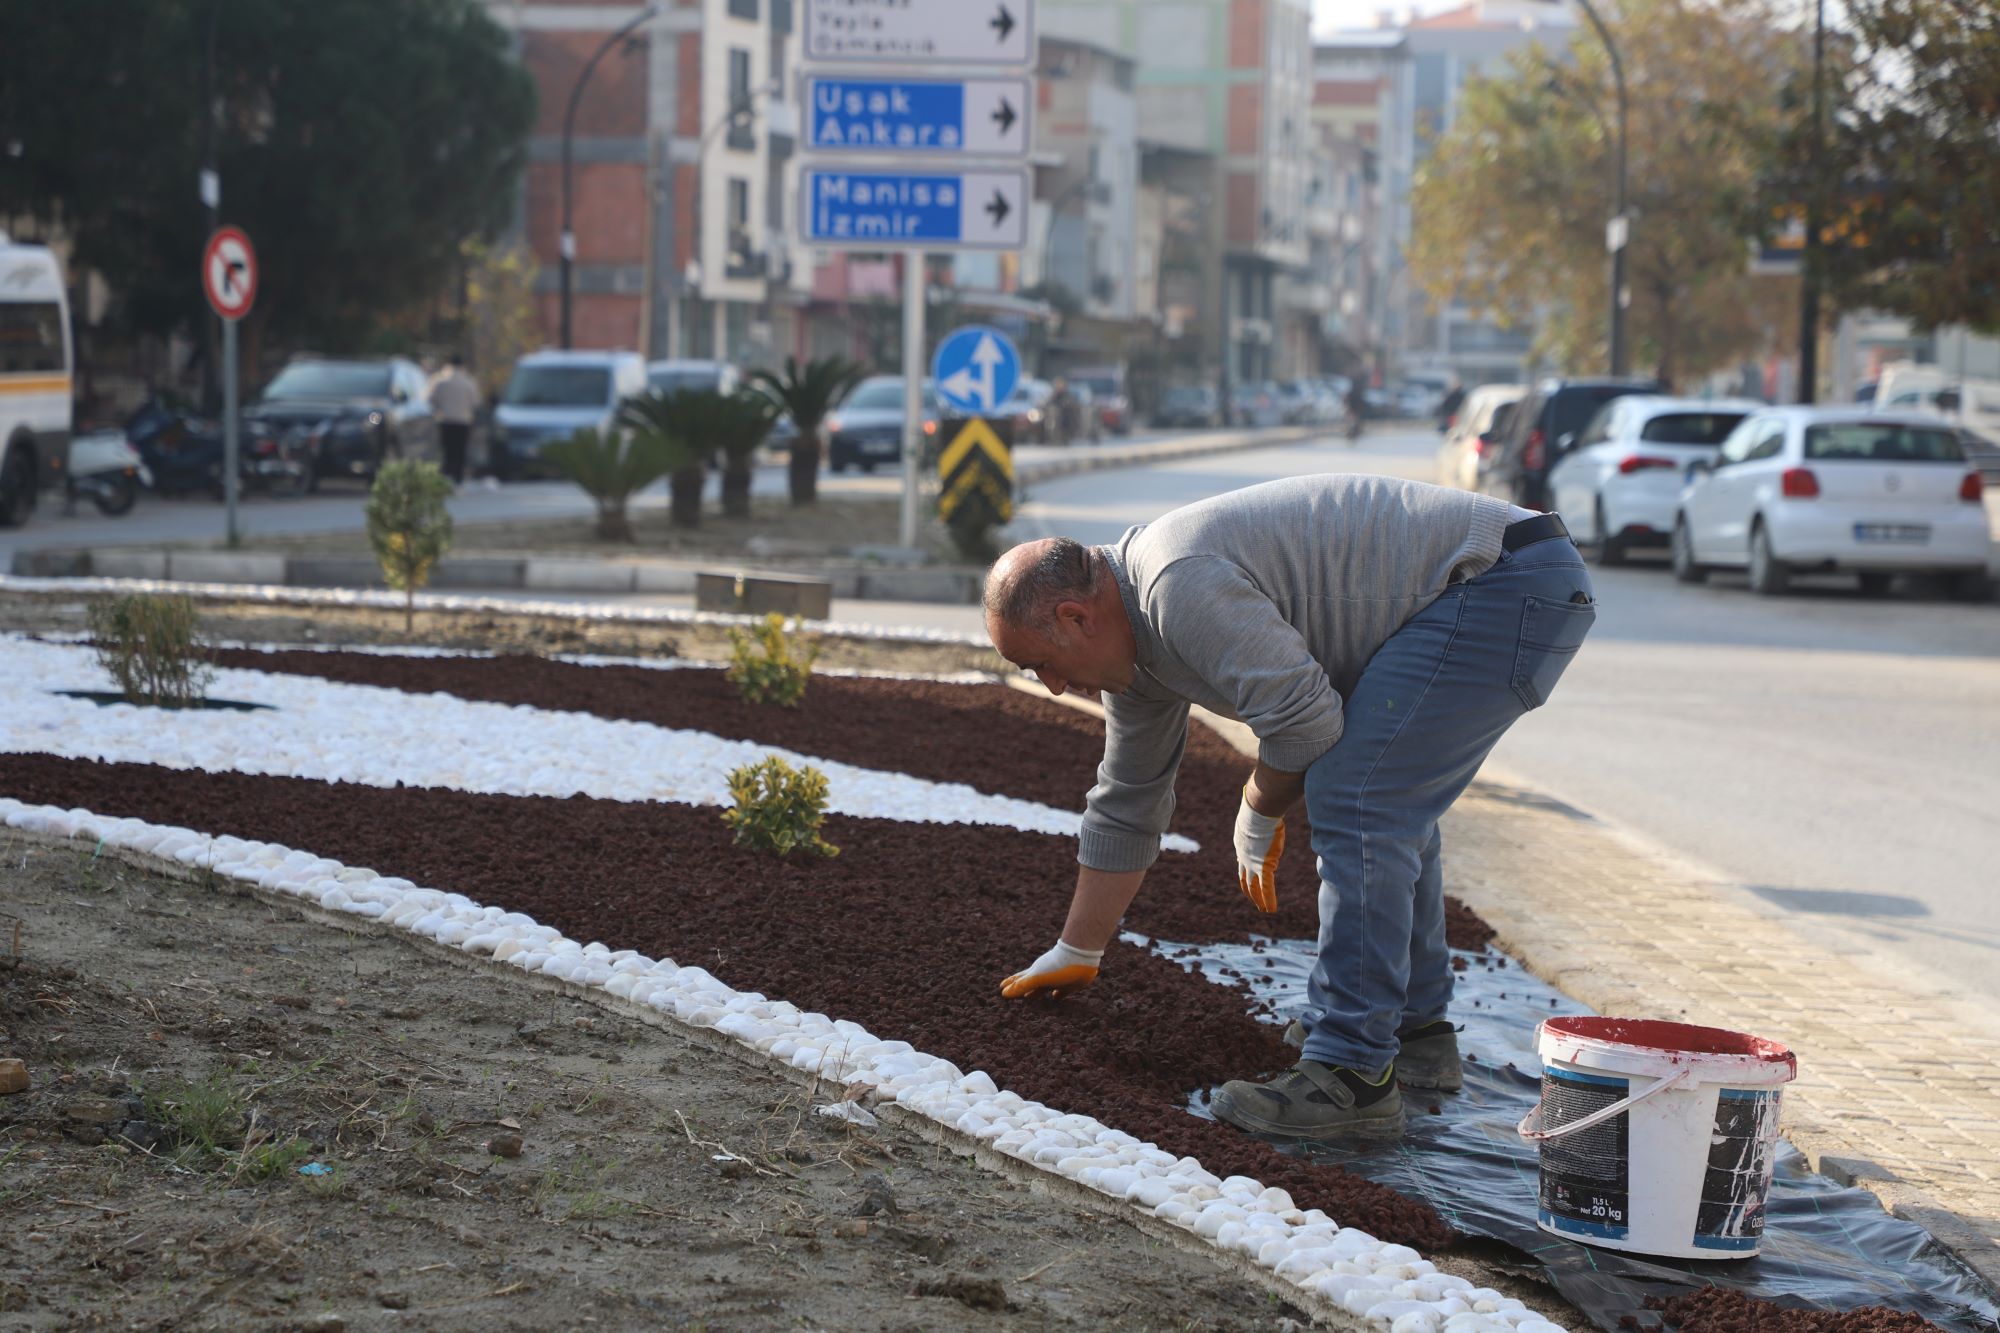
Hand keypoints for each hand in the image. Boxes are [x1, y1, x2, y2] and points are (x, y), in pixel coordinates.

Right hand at [1000, 939, 1102, 998]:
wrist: (1080, 957)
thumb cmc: (1056, 966)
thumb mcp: (1037, 977)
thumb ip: (1022, 986)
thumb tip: (1003, 993)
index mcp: (1035, 974)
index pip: (1019, 980)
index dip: (1010, 984)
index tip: (1001, 987)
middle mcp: (1045, 976)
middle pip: (1030, 984)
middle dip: (1022, 989)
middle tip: (1012, 993)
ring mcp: (1057, 979)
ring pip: (1044, 987)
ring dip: (1037, 992)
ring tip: (1030, 997)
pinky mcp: (1069, 984)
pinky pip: (1061, 992)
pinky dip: (1057, 995)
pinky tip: (1055, 997)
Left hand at [1233, 786, 1285, 913]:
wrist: (1259, 810)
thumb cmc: (1261, 807)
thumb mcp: (1259, 813)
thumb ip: (1264, 811)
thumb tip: (1271, 793)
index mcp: (1241, 845)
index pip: (1243, 862)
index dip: (1246, 872)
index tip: (1248, 879)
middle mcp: (1244, 857)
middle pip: (1244, 878)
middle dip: (1249, 891)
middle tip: (1253, 901)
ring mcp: (1253, 864)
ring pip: (1254, 887)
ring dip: (1258, 900)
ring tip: (1263, 910)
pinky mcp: (1264, 867)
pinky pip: (1266, 888)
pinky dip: (1268, 900)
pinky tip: (1271, 910)